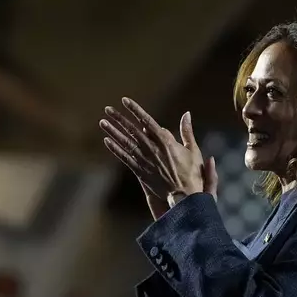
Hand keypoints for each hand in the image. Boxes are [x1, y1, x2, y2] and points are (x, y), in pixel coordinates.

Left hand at [100, 98, 215, 214]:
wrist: (185, 196)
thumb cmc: (191, 173)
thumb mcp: (193, 150)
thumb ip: (187, 131)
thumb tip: (186, 114)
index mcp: (166, 141)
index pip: (147, 121)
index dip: (135, 110)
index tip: (125, 101)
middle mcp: (152, 149)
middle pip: (133, 130)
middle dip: (120, 118)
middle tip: (108, 109)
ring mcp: (145, 161)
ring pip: (126, 143)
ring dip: (113, 132)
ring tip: (102, 122)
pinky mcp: (140, 172)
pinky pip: (126, 158)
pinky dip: (116, 150)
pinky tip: (107, 141)